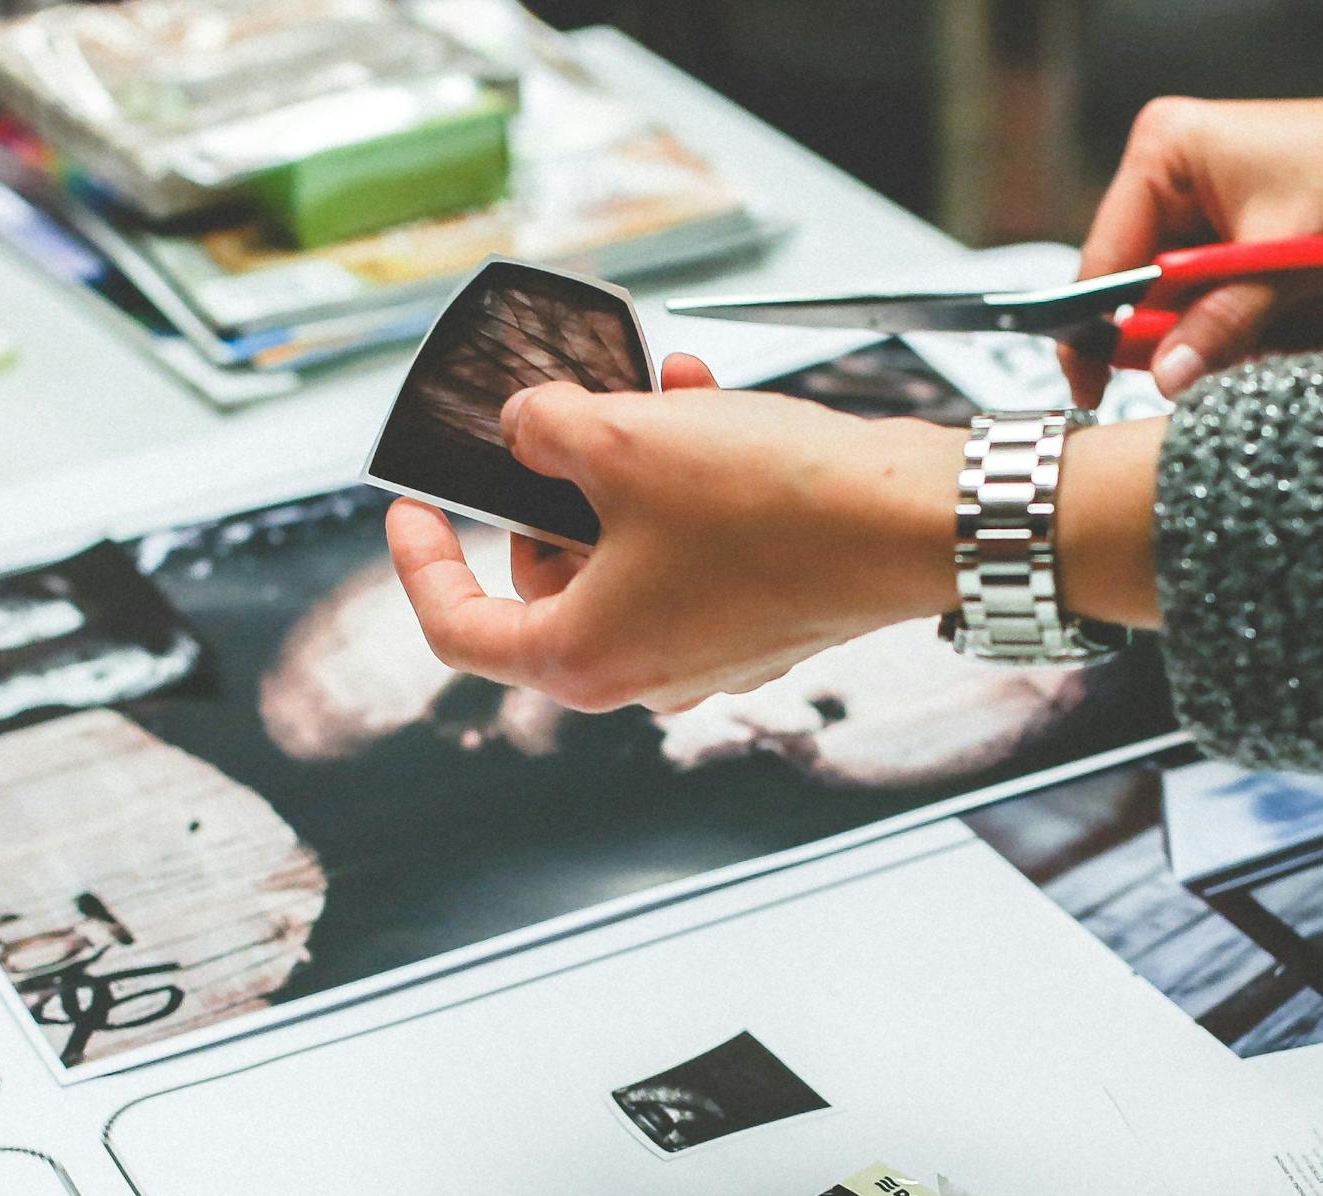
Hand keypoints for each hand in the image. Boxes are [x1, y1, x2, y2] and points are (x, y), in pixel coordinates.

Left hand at [389, 354, 961, 712]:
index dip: (420, 563)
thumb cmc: (776, 507)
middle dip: (551, 490)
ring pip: (624, 553)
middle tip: (561, 424)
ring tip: (654, 393)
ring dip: (628, 469)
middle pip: (548, 580)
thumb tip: (526, 427)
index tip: (413, 511)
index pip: (458, 629)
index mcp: (584, 659)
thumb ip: (542, 429)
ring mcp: (704, 654)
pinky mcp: (756, 622)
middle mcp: (642, 675)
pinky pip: (689, 551)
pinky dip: (684, 487)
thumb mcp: (622, 440)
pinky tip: (705, 410)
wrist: (910, 521)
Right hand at [1072, 9, 1322, 401]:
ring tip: (1302, 321)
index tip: (1092, 387)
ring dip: (1244, 335)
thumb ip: (1222, 321)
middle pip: (1146, 293)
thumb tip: (1166, 376)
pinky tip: (1313, 315)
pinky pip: (1228, 311)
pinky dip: (1267, 328)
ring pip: (1192, 312)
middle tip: (1248, 346)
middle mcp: (1175, 182)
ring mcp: (1206, 215)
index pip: (1104, 259)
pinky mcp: (1239, 245)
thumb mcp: (1288, 256)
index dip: (1095, 328)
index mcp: (1165, 156)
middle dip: (1199, 333)